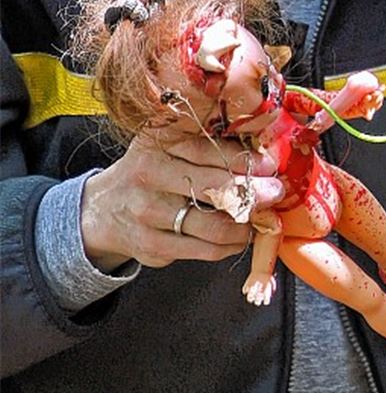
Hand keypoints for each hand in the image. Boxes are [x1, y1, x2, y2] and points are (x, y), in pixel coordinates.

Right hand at [79, 131, 275, 271]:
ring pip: (212, 225)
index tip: (269, 165)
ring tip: (259, 219)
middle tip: (274, 193)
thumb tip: (261, 157)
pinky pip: (204, 250)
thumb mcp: (167, 147)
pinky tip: (239, 237)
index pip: (207, 150)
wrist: (103, 210)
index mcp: (157, 143)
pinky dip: (229, 246)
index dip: (243, 159)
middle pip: (212, 188)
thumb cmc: (150, 173)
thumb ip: (206, 147)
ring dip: (245, 225)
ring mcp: (148, 213)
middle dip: (252, 193)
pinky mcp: (152, 245)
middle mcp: (149, 175)